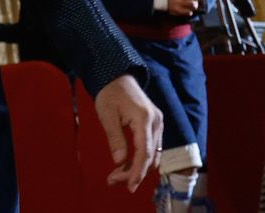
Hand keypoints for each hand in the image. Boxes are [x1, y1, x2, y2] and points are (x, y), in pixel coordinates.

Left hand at [92, 74, 161, 192]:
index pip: (144, 152)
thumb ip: (115, 138)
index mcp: (144, 118)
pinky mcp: (156, 124)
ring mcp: (158, 123)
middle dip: (133, 172)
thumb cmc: (109, 94)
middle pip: (149, 156)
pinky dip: (141, 158)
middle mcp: (156, 122)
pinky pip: (152, 147)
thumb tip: (119, 161)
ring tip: (116, 176)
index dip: (137, 172)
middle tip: (112, 180)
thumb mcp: (107, 116)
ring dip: (137, 167)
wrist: (118, 77)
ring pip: (152, 154)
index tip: (129, 187)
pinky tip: (126, 165)